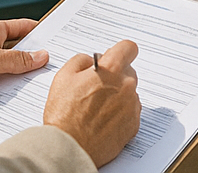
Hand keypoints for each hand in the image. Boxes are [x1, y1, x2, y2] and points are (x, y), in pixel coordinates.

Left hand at [0, 18, 47, 118]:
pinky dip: (10, 91)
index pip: (23, 27)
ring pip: (11, 70)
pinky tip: (19, 98)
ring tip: (39, 85)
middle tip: (53, 66)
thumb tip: (41, 56)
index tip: (57, 38)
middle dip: (34, 58)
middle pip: (19, 50)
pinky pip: (1, 85)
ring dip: (21, 78)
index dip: (40, 32)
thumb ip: (16, 59)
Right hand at [43, 39, 141, 167]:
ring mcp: (131, 106)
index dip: (119, 51)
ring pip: (129, 93)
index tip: (114, 57)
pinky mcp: (133, 125)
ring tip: (97, 109)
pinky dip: (120, 114)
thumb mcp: (64, 76)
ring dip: (118, 96)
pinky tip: (103, 120)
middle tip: (96, 88)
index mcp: (111, 70)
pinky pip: (130, 112)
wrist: (69, 149)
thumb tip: (92, 60)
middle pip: (128, 71)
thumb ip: (81, 60)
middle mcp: (126, 86)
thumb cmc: (64, 116)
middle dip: (115, 76)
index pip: (128, 48)